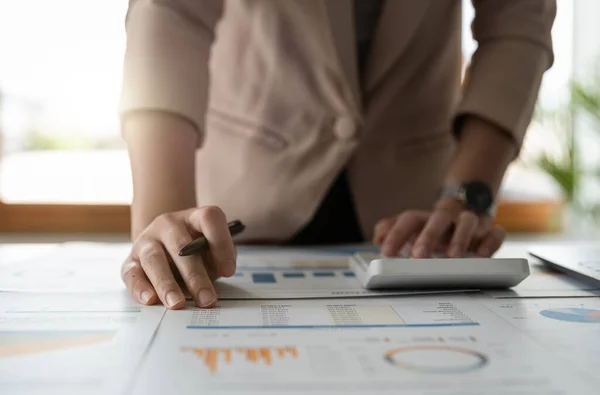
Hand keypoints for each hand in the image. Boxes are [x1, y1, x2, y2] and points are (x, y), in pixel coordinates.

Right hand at [121, 206, 235, 308]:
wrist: (164, 245)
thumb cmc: (195, 251)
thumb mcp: (212, 250)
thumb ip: (219, 258)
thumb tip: (223, 270)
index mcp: (194, 217)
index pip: (209, 218)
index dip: (221, 243)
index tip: (229, 271)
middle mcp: (168, 224)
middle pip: (181, 246)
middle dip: (195, 276)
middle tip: (206, 300)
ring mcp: (147, 240)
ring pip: (154, 258)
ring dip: (166, 283)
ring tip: (177, 303)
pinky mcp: (131, 260)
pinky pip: (132, 272)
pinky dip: (140, 287)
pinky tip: (150, 299)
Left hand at [373, 199, 504, 257]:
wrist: (467, 206)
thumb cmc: (434, 225)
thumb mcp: (412, 227)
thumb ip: (391, 231)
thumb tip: (376, 239)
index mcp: (426, 216)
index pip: (408, 220)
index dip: (396, 235)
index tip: (386, 253)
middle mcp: (447, 217)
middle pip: (438, 218)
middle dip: (428, 236)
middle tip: (419, 256)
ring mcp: (470, 221)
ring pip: (468, 221)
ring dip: (460, 238)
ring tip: (452, 257)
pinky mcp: (489, 230)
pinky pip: (495, 232)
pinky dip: (490, 243)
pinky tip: (481, 255)